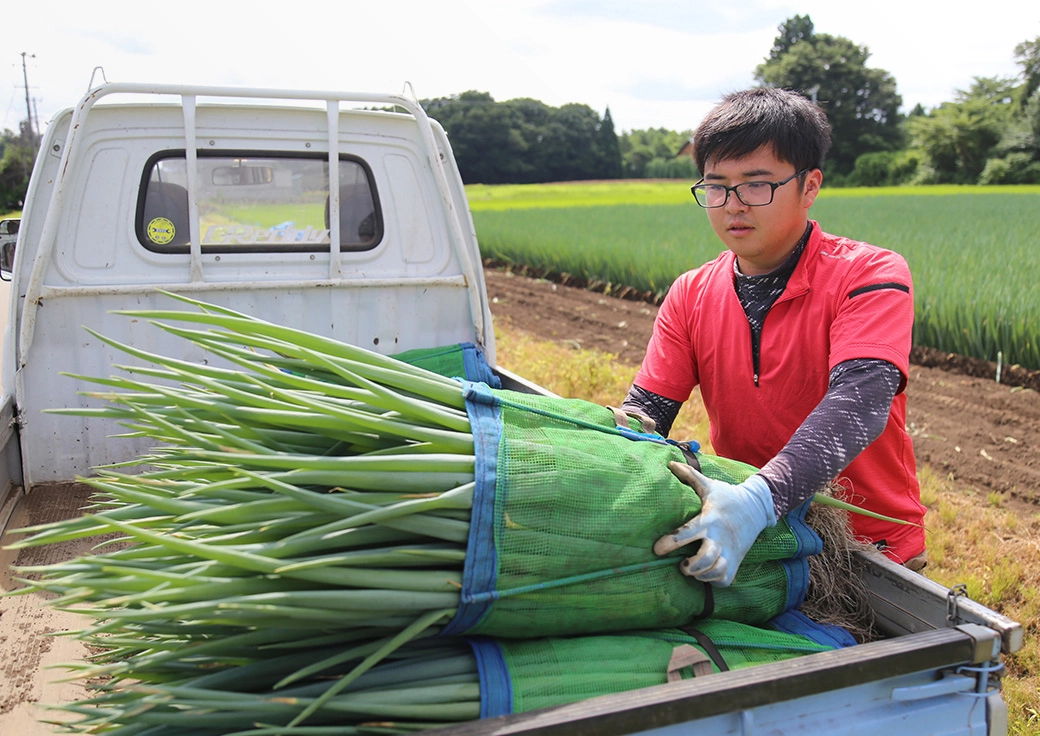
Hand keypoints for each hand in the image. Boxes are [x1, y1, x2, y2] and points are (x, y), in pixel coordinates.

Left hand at [653, 461, 775, 586]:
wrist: (757, 507)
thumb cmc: (727, 497)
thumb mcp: (709, 485)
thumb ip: (689, 476)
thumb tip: (670, 463)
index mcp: (709, 519)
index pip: (688, 533)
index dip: (671, 542)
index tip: (656, 549)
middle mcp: (720, 538)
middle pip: (705, 559)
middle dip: (690, 566)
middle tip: (681, 564)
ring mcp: (730, 551)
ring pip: (715, 571)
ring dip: (701, 574)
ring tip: (691, 569)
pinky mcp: (737, 561)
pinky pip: (725, 579)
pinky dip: (713, 581)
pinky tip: (705, 574)